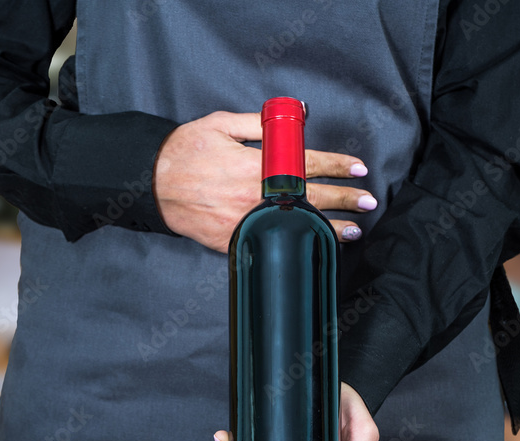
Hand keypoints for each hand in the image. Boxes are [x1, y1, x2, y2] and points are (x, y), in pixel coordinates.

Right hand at [153, 111, 376, 252]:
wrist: (152, 185)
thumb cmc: (183, 152)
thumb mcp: (220, 124)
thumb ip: (259, 123)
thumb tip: (294, 116)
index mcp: (256, 164)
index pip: (308, 164)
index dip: (336, 165)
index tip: (356, 168)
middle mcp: (255, 194)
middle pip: (310, 197)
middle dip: (344, 199)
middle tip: (367, 201)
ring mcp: (245, 219)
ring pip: (295, 225)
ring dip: (327, 228)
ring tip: (351, 231)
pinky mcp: (233, 238)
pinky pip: (269, 241)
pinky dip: (292, 243)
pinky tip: (308, 245)